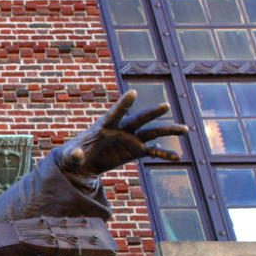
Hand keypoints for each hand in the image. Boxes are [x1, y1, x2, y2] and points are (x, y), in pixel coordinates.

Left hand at [59, 90, 187, 185]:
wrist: (83, 163)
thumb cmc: (73, 155)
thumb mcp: (70, 157)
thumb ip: (73, 155)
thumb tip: (76, 155)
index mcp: (103, 126)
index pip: (115, 113)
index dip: (123, 104)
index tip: (133, 92)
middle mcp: (121, 129)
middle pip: (138, 119)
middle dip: (151, 113)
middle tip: (165, 106)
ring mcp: (130, 139)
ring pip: (152, 132)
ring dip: (167, 131)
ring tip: (185, 130)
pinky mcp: (135, 150)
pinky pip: (153, 151)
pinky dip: (164, 154)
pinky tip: (176, 157)